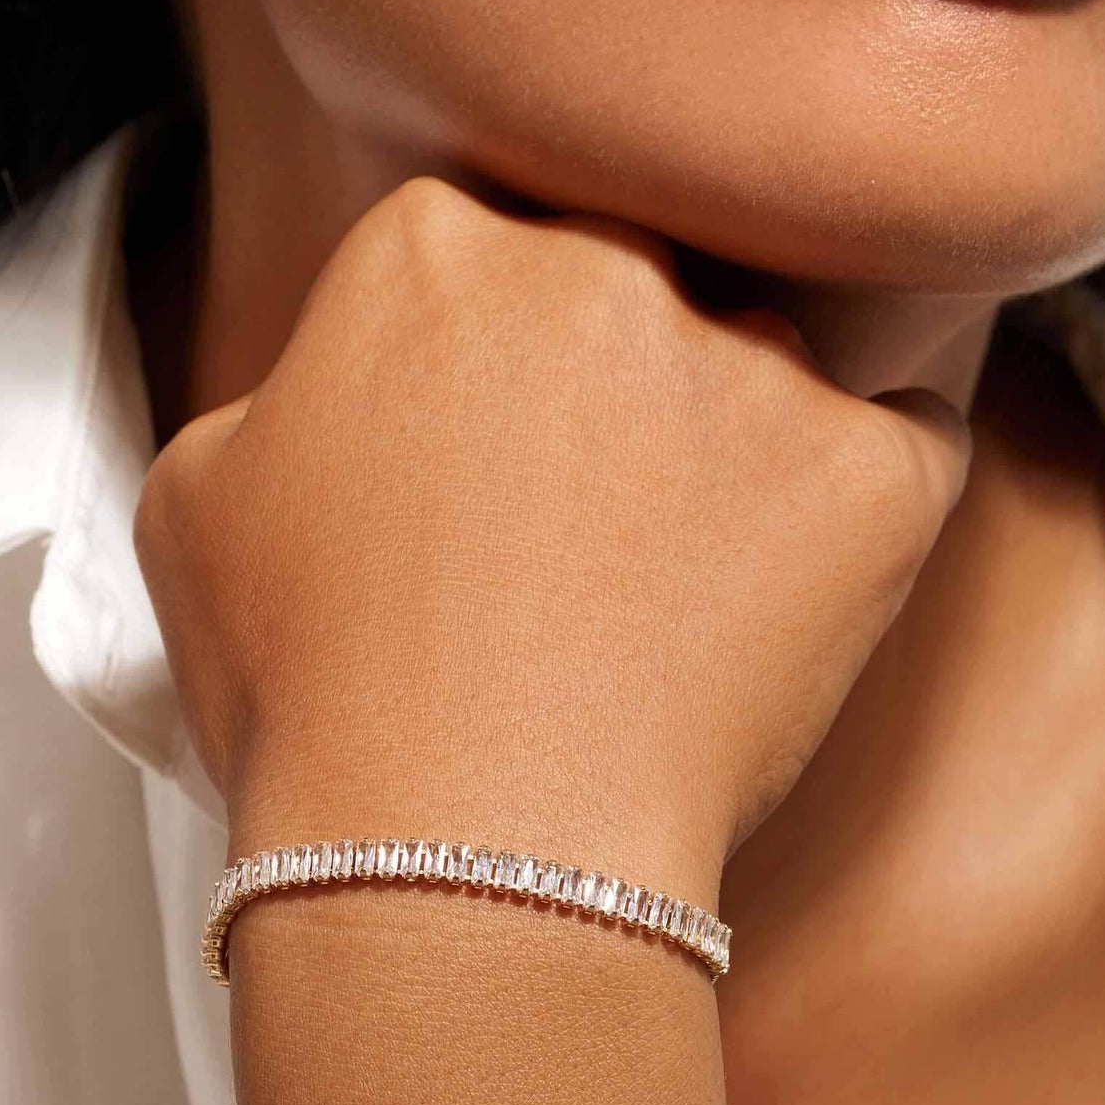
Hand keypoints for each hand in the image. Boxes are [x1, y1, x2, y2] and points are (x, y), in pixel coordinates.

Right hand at [136, 176, 968, 895]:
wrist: (461, 857)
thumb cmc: (315, 697)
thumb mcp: (201, 505)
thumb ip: (290, 392)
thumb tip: (349, 394)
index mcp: (432, 248)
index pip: (479, 256)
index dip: (477, 374)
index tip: (476, 475)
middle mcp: (603, 263)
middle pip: (629, 288)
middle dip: (606, 392)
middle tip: (575, 544)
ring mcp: (753, 364)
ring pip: (765, 368)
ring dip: (732, 452)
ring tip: (668, 608)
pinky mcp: (872, 472)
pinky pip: (904, 446)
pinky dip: (859, 510)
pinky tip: (788, 600)